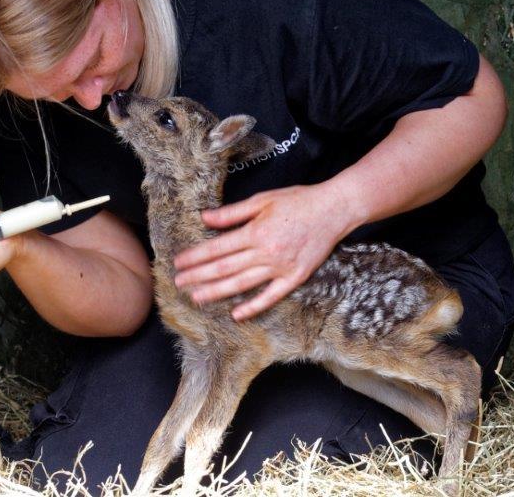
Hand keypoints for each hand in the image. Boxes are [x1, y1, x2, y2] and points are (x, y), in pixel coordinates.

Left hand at [172, 183, 355, 320]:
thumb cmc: (298, 201)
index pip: (217, 248)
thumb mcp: (262, 199)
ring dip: (217, 292)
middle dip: (199, 276)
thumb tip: (205, 218)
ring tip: (197, 298)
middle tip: (179, 283)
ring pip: (242, 284)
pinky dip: (253, 307)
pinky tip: (236, 314)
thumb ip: (232, 212)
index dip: (196, 257)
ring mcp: (281, 267)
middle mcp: (266, 252)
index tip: (179, 263)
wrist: (334, 209)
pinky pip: (271, 296)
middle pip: (225, 268)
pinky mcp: (295, 277)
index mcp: (256, 232)